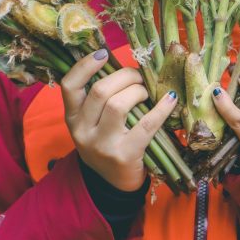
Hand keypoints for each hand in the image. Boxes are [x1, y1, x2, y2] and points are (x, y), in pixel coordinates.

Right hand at [61, 49, 177, 190]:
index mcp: (72, 118)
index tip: (104, 54)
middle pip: (100, 91)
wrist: (113, 185)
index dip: (85, 66)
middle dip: (124, 77)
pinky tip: (169, 100)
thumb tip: (125, 65)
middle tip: (137, 78)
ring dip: (137, 91)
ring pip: (117, 105)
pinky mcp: (125, 155)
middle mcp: (82, 131)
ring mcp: (102, 145)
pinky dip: (161, 108)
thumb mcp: (92, 123)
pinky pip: (146, 124)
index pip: (70, 86)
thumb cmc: (106, 143)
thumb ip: (99, 98)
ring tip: (145, 93)